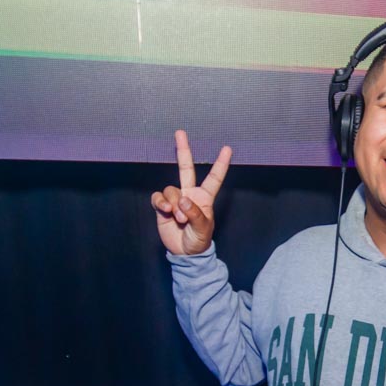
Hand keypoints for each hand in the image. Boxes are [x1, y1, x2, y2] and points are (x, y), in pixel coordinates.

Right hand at [150, 130, 232, 254]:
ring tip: (178, 218)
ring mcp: (175, 199)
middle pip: (186, 168)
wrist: (184, 253)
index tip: (227, 149)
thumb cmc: (198, 240)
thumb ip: (195, 214)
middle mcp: (189, 194)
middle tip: (180, 132)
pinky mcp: (162, 206)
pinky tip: (165, 212)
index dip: (220, 164)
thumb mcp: (203, 229)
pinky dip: (161, 203)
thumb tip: (183, 200)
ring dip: (173, 203)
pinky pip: (158, 197)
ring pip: (170, 189)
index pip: (214, 178)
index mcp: (205, 198)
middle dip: (183, 150)